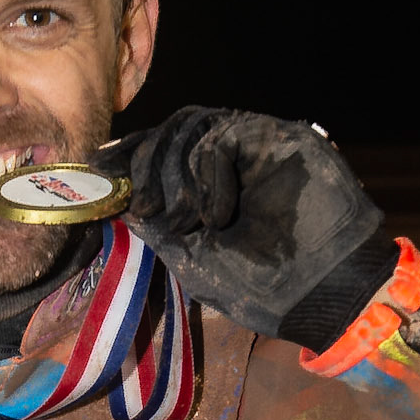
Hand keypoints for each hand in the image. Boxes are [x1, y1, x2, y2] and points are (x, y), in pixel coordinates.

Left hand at [99, 108, 397, 345]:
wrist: (323, 295)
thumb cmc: (264, 287)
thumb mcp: (192, 260)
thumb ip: (157, 227)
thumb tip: (118, 200)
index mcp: (205, 184)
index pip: (159, 150)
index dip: (127, 155)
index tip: (95, 169)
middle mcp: (228, 157)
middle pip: (168, 129)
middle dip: (144, 166)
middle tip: (145, 208)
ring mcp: (254, 144)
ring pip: (190, 124)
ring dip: (173, 171)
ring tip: (185, 218)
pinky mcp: (279, 138)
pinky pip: (222, 133)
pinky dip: (207, 171)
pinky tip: (215, 212)